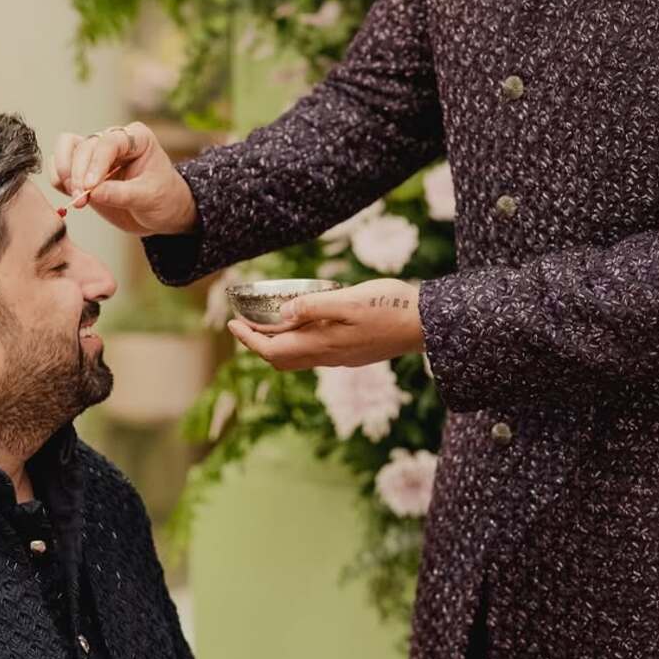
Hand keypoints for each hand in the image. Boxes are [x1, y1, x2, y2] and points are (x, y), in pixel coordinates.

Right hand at [51, 122, 197, 236]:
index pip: (109, 142)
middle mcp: (113, 140)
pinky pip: (61, 166)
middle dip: (78, 173)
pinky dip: (59, 179)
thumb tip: (92, 192)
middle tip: (81, 199)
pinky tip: (70, 196)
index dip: (96, 163)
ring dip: (65, 173)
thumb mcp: (149, 198)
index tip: (90, 186)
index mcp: (136, 138)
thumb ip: (121, 194)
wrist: (162, 213)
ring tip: (76, 198)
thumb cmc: (163, 199)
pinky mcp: (83, 170)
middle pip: (84, 146)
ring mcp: (96, 154)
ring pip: (67, 149)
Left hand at [229, 278, 423, 370]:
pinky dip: (297, 341)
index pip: (272, 348)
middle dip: (258, 344)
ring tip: (268, 322)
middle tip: (245, 323)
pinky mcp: (352, 353)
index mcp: (323, 343)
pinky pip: (314, 353)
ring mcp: (341, 357)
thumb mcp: (350, 300)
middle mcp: (329, 355)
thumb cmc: (390, 307)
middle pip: (280, 359)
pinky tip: (303, 323)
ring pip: (297, 358)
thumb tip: (283, 313)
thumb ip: (315, 306)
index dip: (248, 338)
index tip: (231, 323)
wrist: (426, 325)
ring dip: (277, 344)